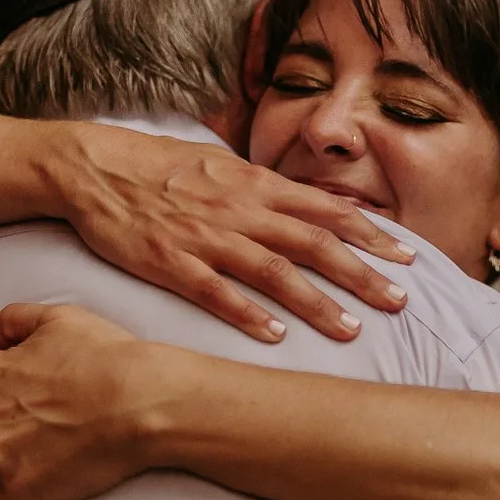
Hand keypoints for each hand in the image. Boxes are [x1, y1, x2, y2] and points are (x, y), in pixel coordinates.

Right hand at [51, 122, 413, 343]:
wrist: (92, 165)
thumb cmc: (156, 164)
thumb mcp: (218, 163)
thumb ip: (259, 187)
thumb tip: (298, 202)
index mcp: (254, 184)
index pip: (326, 209)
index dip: (370, 234)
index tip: (407, 256)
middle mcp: (240, 209)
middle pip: (314, 243)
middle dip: (362, 273)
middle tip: (400, 300)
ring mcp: (206, 236)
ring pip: (274, 271)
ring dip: (316, 302)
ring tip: (351, 329)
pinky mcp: (170, 261)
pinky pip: (216, 291)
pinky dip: (247, 313)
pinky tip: (275, 336)